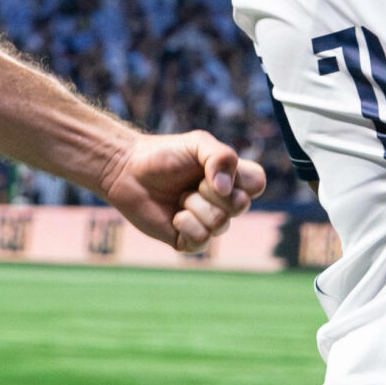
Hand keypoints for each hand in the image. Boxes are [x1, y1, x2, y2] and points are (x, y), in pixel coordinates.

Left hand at [100, 131, 265, 251]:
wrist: (127, 170)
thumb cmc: (163, 154)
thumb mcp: (197, 143)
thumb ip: (221, 157)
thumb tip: (227, 189)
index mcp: (230, 177)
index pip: (258, 183)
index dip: (240, 178)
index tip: (213, 167)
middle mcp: (223, 202)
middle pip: (241, 206)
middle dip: (211, 192)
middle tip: (191, 182)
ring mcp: (207, 222)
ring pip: (220, 225)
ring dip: (195, 206)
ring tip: (179, 196)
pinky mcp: (188, 240)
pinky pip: (202, 241)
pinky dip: (186, 224)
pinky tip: (174, 215)